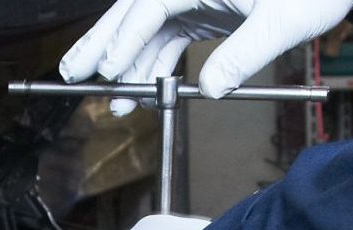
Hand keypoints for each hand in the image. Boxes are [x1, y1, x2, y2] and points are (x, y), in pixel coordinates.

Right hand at [60, 0, 352, 113]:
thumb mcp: (282, 24)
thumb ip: (243, 57)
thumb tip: (210, 91)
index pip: (150, 6)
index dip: (125, 39)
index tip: (108, 70)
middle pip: (134, 12)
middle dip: (103, 45)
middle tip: (70, 74)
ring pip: (147, 28)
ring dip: (127, 62)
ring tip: (109, 97)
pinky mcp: (206, 10)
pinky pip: (169, 36)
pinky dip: (153, 61)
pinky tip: (141, 88)